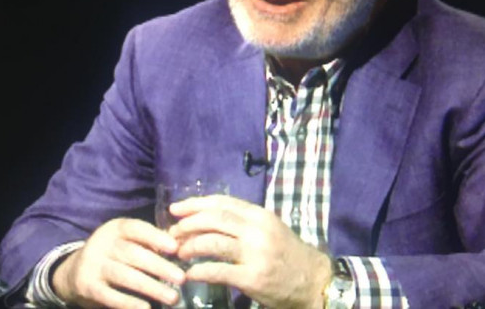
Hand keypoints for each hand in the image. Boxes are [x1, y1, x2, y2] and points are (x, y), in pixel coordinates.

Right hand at [52, 217, 185, 308]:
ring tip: (172, 297)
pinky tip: (147, 307)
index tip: (175, 248)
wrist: (73, 272)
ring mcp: (93, 265)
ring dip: (151, 287)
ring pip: (125, 276)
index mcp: (115, 228)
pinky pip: (111, 296)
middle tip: (181, 278)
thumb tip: (181, 247)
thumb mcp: (126, 241)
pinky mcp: (87, 287)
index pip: (137, 229)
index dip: (156, 237)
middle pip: (133, 254)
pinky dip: (130, 303)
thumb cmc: (112, 253)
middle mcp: (102, 243)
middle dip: (160, 267)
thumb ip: (149, 242)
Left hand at [169, 195, 331, 308]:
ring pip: (213, 242)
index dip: (195, 204)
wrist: (312, 281)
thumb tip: (205, 219)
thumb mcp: (268, 229)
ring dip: (190, 246)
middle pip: (214, 219)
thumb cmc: (287, 254)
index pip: (222, 202)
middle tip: (172, 232)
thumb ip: (243, 222)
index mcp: (260, 215)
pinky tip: (190, 274)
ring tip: (178, 253)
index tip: (175, 209)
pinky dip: (199, 271)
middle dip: (188, 224)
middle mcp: (257, 230)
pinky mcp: (252, 278)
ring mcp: (255, 254)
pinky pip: (218, 271)